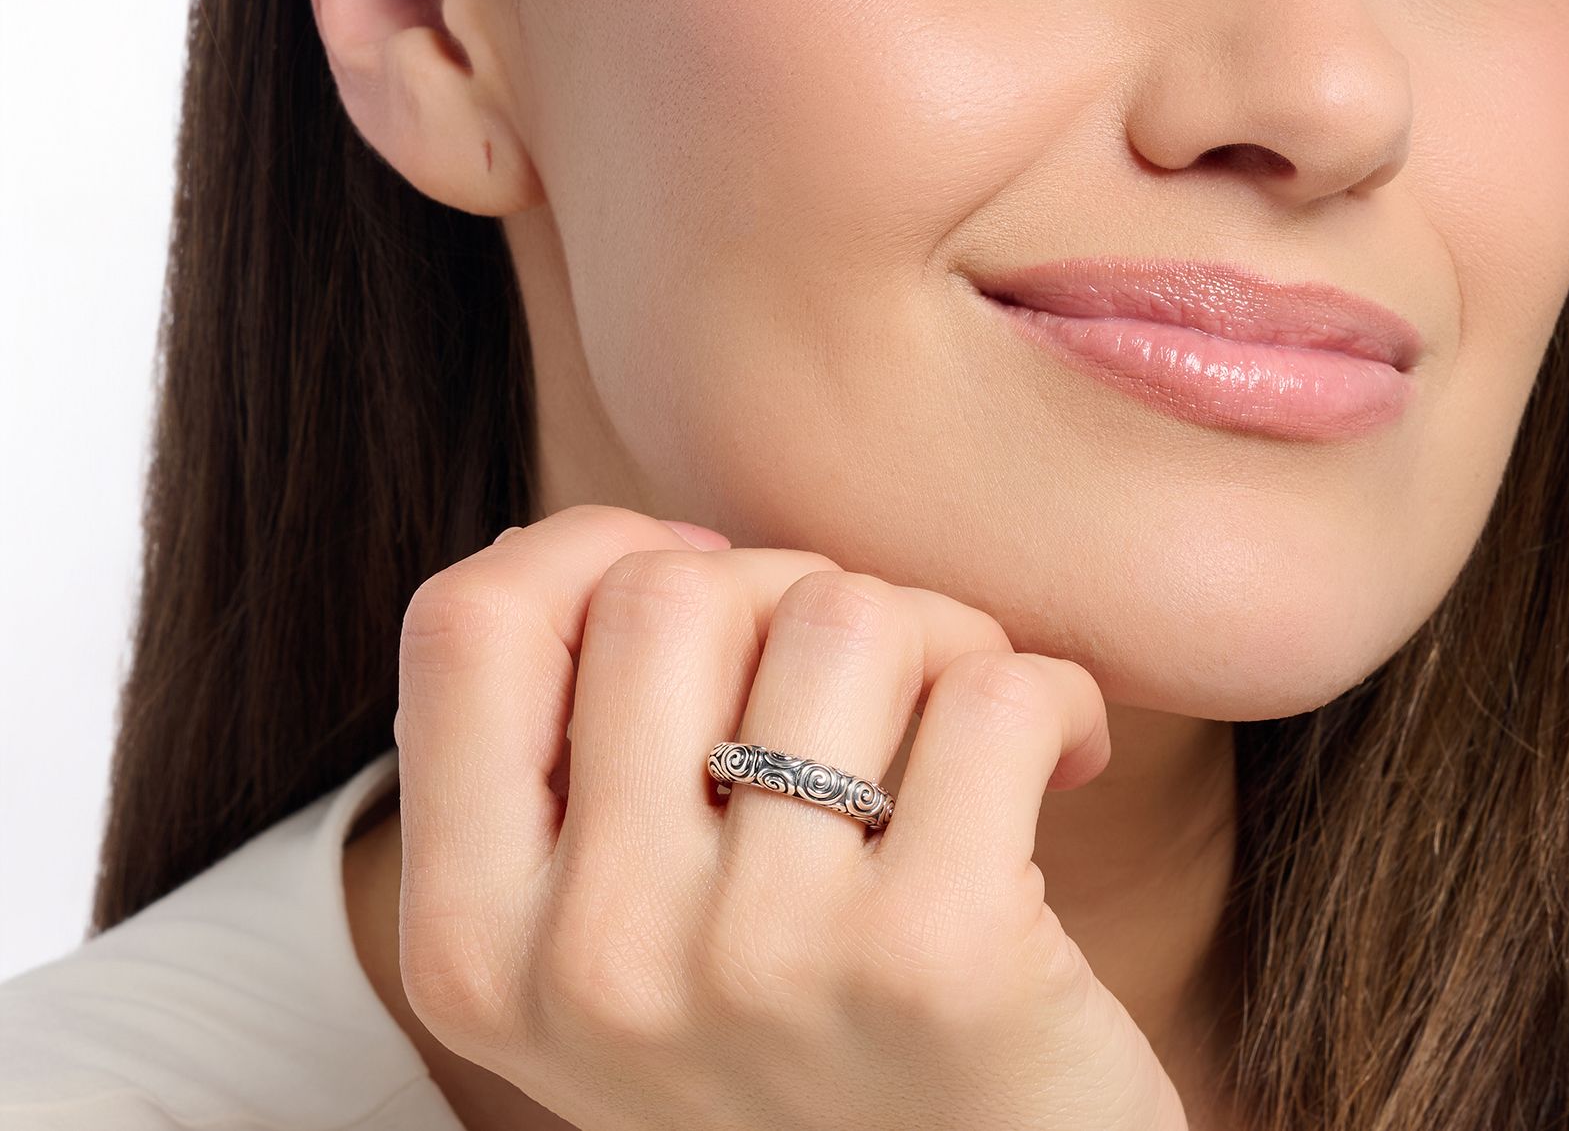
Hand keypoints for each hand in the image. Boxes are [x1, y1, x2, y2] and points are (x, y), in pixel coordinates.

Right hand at [392, 504, 1189, 1130]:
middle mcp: (590, 963)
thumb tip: (626, 544)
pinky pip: (995, 691)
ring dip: (936, 642)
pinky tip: (1064, 770)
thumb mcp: (623, 953)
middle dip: (793, 595)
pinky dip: (1056, 699)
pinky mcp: (937, 956)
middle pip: (668, 590)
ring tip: (963, 742)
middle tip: (868, 691)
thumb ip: (577, 772)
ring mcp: (760, 962)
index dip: (595, 553)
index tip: (713, 604)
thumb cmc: (810, 1061)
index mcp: (476, 950)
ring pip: (842, 613)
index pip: (469, 623)